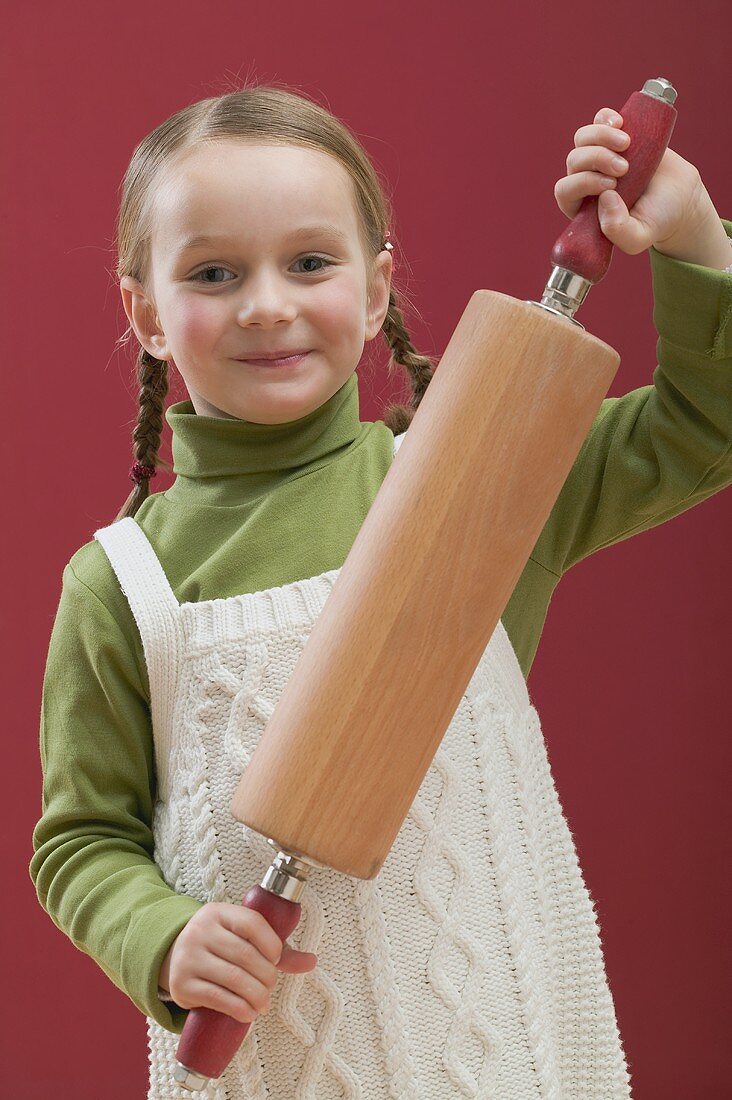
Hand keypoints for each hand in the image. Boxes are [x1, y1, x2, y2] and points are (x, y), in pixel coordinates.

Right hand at [159, 902, 317, 1023]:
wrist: (174, 956)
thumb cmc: (219, 945)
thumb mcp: (241, 937)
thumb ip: (276, 948)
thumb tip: (312, 961)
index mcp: (218, 912)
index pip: (252, 923)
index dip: (272, 944)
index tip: (276, 959)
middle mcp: (200, 931)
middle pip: (246, 955)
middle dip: (266, 976)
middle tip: (270, 987)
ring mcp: (188, 958)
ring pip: (234, 978)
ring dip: (256, 995)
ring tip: (263, 1002)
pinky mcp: (182, 985)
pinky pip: (217, 998)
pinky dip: (239, 1008)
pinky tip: (249, 1013)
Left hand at [554, 106, 717, 257]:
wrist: (680, 198)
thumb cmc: (656, 220)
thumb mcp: (639, 237)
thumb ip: (619, 230)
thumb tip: (604, 199)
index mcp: (582, 207)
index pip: (565, 190)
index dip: (584, 183)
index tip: (612, 186)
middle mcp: (585, 180)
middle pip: (574, 160)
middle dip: (597, 159)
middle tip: (624, 168)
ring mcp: (599, 156)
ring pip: (582, 138)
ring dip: (600, 137)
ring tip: (627, 143)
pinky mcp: (616, 137)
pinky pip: (599, 119)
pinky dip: (606, 118)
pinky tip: (620, 123)